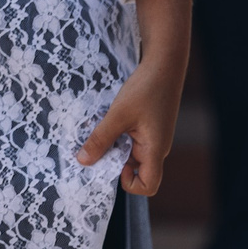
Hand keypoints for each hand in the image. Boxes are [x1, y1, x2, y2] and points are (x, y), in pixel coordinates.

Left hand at [77, 57, 182, 195]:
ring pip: (130, 154)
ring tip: (103, 127)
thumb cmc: (146, 87)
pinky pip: (131, 141)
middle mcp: (156, 147)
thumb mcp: (118, 114)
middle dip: (114, 161)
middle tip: (98, 144)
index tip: (114, 163)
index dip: (129, 184)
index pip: (148, 186)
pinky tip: (110, 119)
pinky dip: (118, 135)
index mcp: (155, 149)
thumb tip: (82, 161)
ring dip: (114, 146)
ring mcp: (154, 137)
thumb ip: (101, 139)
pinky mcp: (149, 127)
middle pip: (136, 171)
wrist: (165, 63)